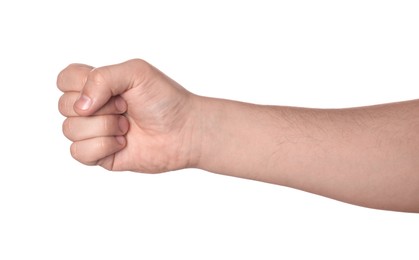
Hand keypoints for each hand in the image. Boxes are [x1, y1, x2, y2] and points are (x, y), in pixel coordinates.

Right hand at [57, 59, 201, 172]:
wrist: (184, 131)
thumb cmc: (165, 100)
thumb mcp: (136, 72)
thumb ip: (102, 78)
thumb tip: (80, 107)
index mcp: (98, 85)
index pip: (65, 79)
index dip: (79, 84)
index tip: (110, 88)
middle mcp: (93, 108)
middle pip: (63, 106)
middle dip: (99, 108)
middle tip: (125, 108)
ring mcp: (95, 132)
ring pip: (69, 130)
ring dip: (104, 127)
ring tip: (127, 127)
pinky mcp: (100, 155)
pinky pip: (78, 153)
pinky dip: (102, 147)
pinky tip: (123, 144)